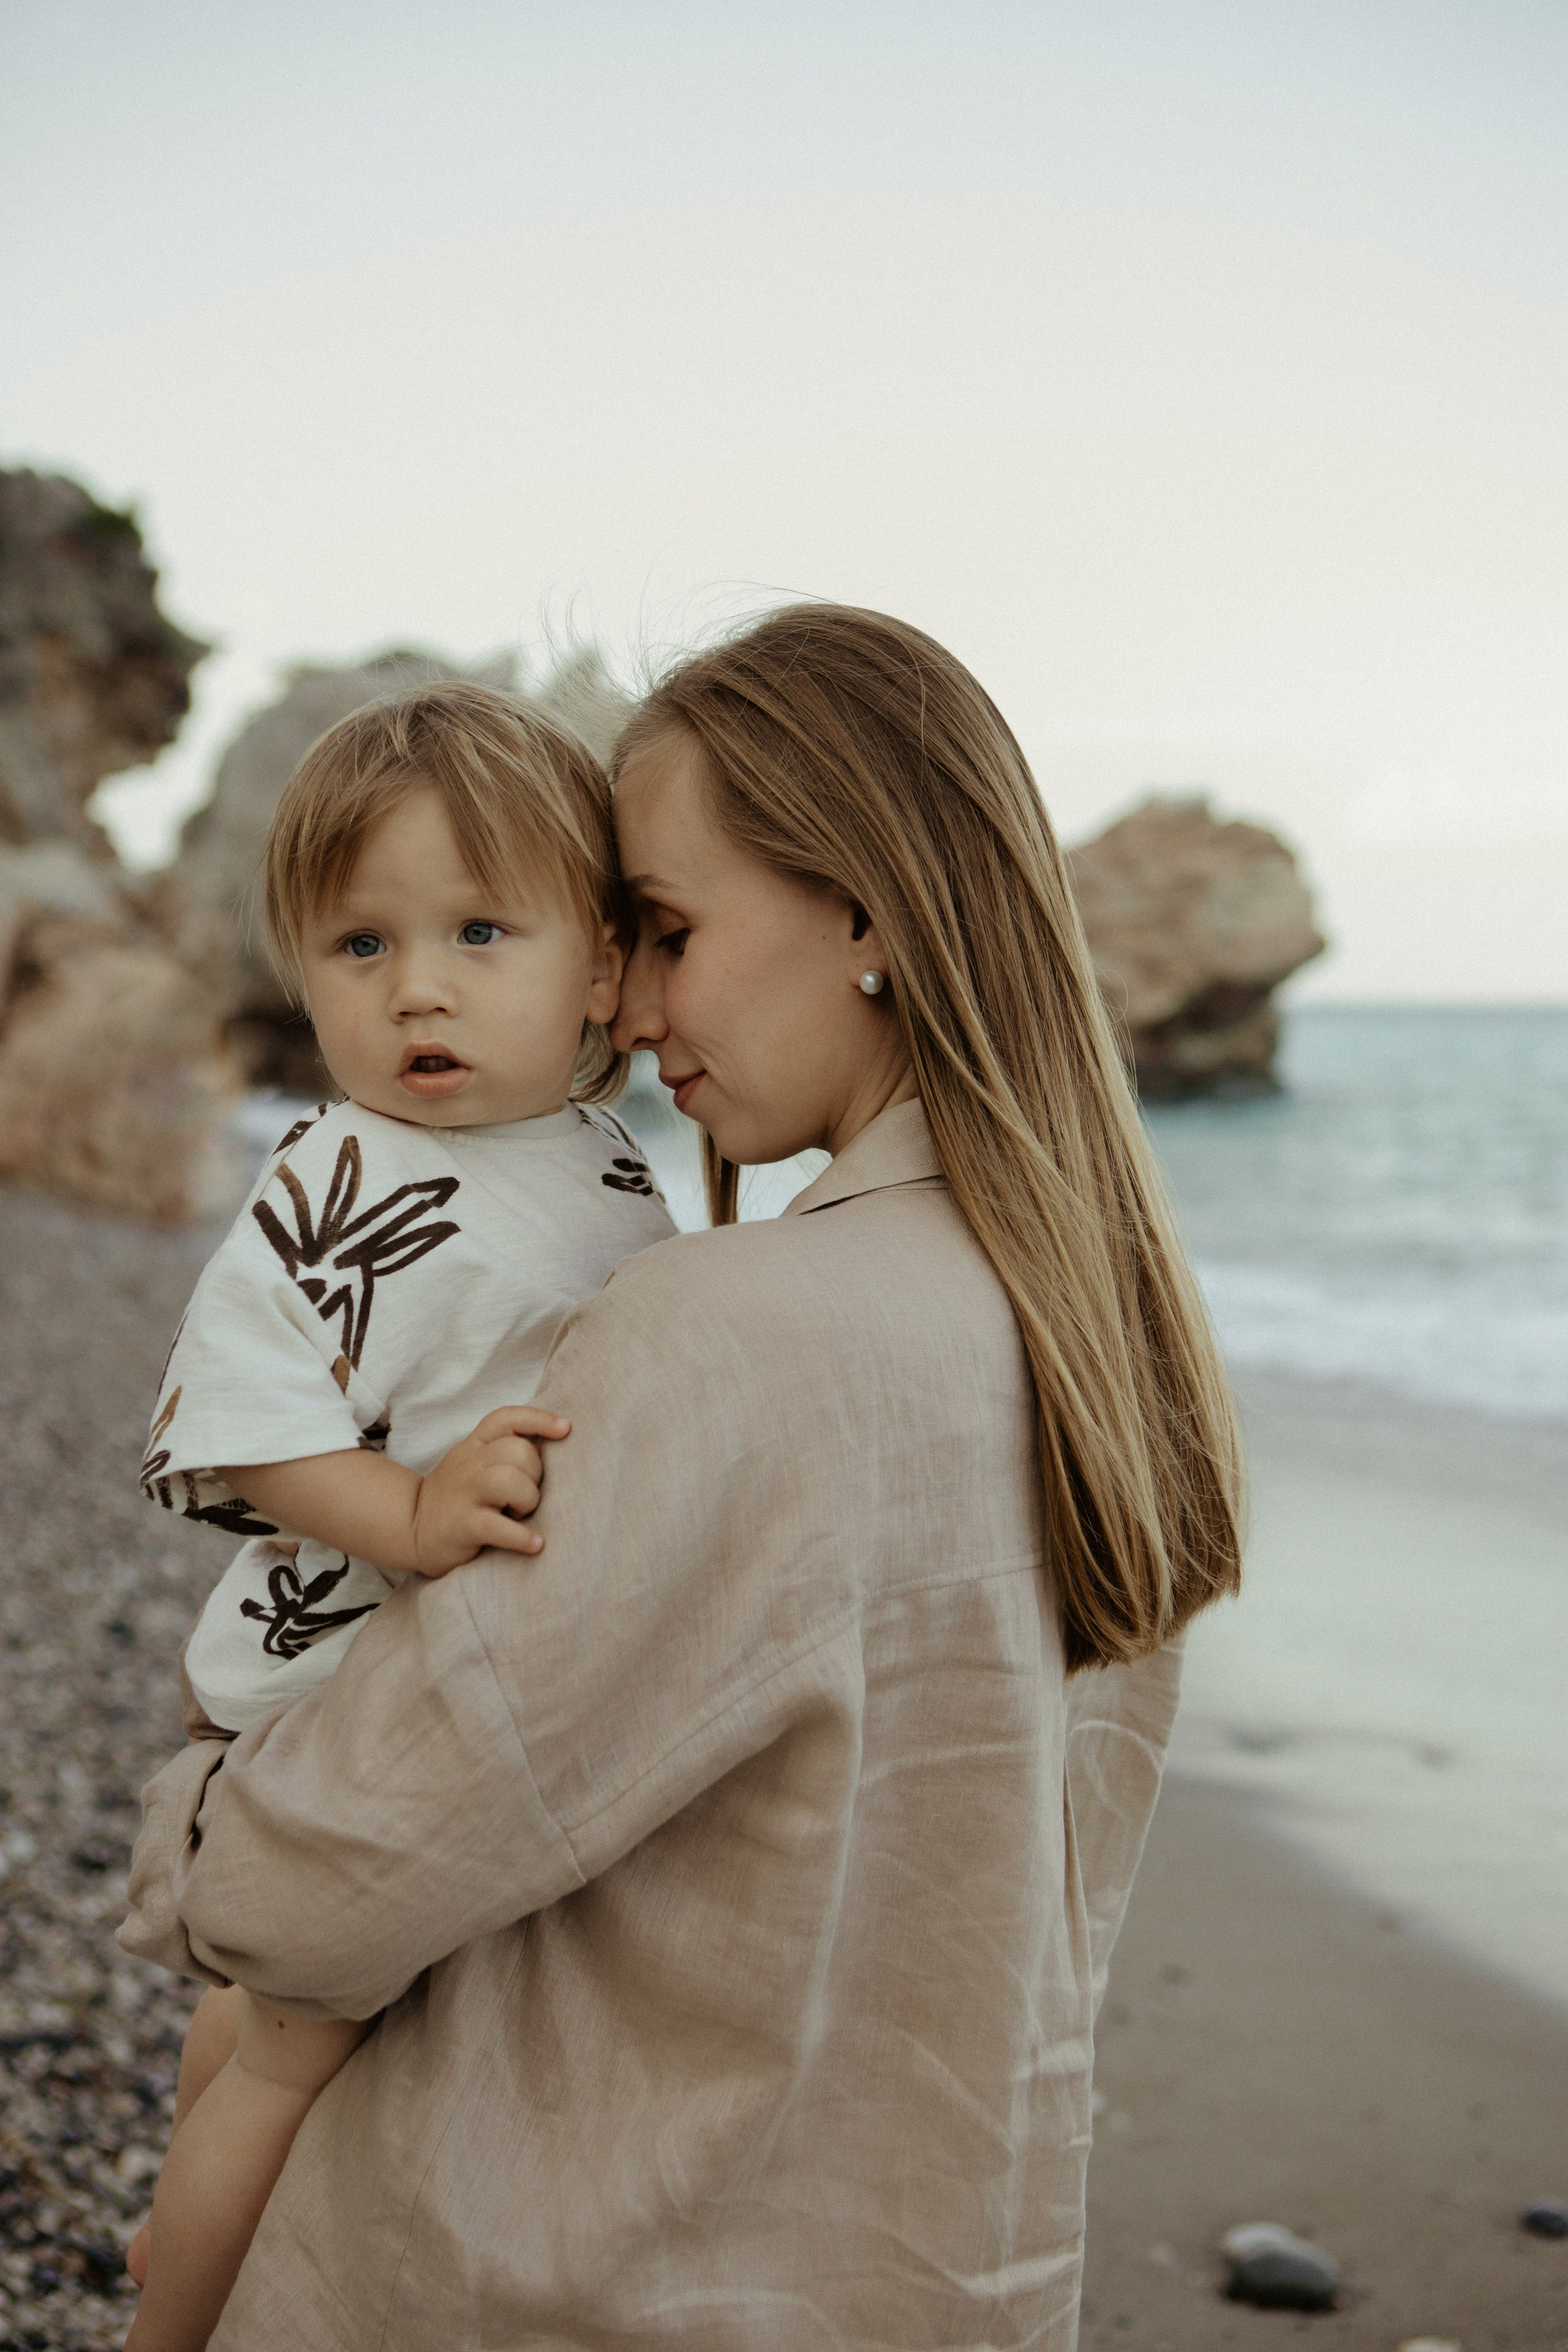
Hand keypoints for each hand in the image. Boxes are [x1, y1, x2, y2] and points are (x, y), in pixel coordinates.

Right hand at [411, 1406, 569, 1577]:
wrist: (411, 1528)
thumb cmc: (458, 1496)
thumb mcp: (474, 1463)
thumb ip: (504, 1452)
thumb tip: (550, 1446)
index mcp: (475, 1446)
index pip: (505, 1418)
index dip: (537, 1419)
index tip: (565, 1428)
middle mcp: (469, 1464)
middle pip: (516, 1450)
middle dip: (534, 1474)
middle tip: (525, 1497)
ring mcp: (464, 1494)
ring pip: (507, 1480)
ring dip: (527, 1499)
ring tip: (522, 1515)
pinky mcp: (462, 1526)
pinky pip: (497, 1526)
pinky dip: (521, 1536)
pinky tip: (535, 1544)